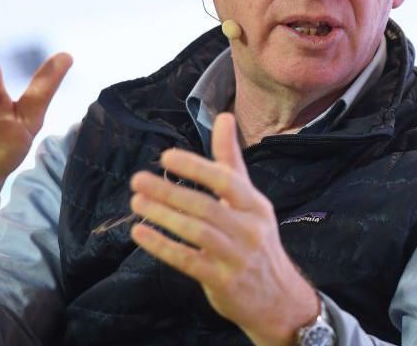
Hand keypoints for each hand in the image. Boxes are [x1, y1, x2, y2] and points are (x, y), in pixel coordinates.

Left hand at [129, 113, 319, 345]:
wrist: (279, 299)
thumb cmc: (257, 241)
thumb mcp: (250, 201)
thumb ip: (231, 161)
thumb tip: (224, 116)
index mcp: (256, 205)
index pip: (226, 181)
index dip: (196, 168)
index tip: (166, 158)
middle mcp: (249, 229)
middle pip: (206, 206)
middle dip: (169, 192)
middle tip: (138, 180)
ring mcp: (236, 257)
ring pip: (196, 232)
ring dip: (163, 216)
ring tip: (136, 202)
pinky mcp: (222, 281)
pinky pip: (187, 260)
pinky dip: (162, 245)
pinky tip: (140, 233)